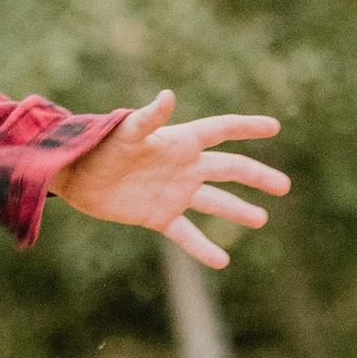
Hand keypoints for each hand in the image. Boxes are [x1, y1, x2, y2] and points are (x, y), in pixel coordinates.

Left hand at [52, 89, 288, 268]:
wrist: (72, 173)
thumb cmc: (98, 146)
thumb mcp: (125, 132)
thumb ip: (148, 118)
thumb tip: (168, 95)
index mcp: (179, 141)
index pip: (220, 131)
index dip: (246, 127)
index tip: (274, 126)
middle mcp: (182, 166)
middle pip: (228, 169)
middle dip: (257, 177)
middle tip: (284, 186)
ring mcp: (173, 192)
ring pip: (214, 202)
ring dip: (238, 210)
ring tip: (261, 220)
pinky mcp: (158, 215)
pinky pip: (186, 234)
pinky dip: (203, 248)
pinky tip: (222, 261)